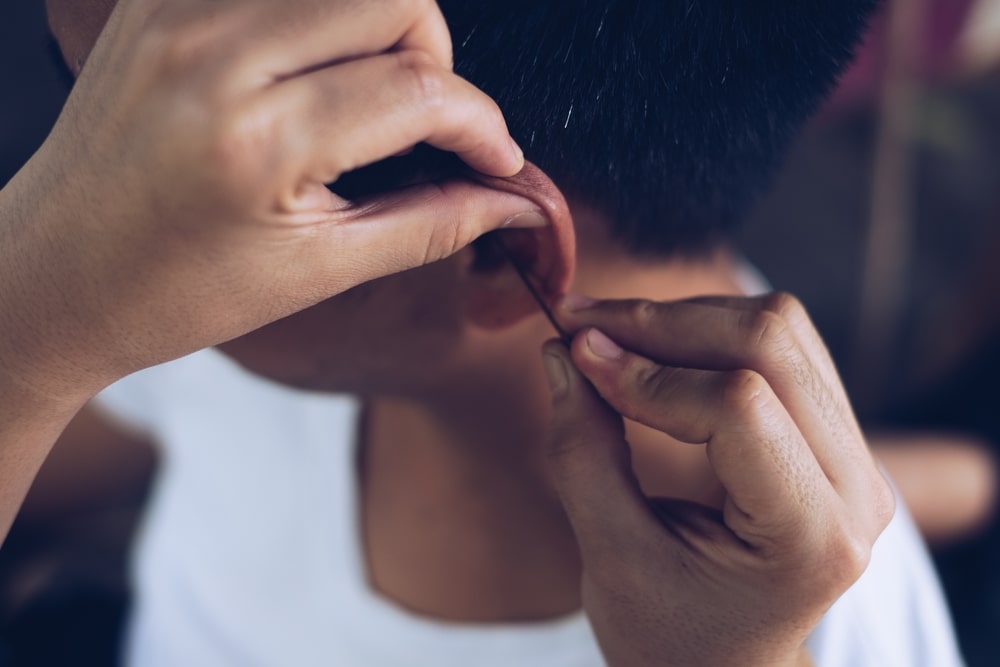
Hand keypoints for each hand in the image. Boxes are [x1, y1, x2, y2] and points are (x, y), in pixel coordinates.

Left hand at [0, 0, 542, 401]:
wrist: (56, 276)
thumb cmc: (175, 292)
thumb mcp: (317, 271)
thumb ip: (429, 224)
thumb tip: (511, 199)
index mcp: (259, 142)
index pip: (418, 90)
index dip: (482, 123)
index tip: (496, 156)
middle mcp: (215, 55)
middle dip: (434, 57)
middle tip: (421, 119)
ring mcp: (178, 14)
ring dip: (378, 26)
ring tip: (361, 94)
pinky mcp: (158, 0)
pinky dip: (317, 15)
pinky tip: (309, 71)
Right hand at [541, 293, 894, 666]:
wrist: (722, 665)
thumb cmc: (668, 632)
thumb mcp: (611, 557)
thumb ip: (582, 452)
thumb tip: (563, 350)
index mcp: (813, 537)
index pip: (740, 406)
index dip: (648, 374)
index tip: (577, 357)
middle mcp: (856, 489)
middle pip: (771, 343)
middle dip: (662, 322)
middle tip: (581, 322)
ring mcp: (855, 457)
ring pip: (780, 328)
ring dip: (683, 318)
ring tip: (609, 334)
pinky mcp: (834, 434)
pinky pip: (781, 345)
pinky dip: (706, 331)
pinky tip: (652, 348)